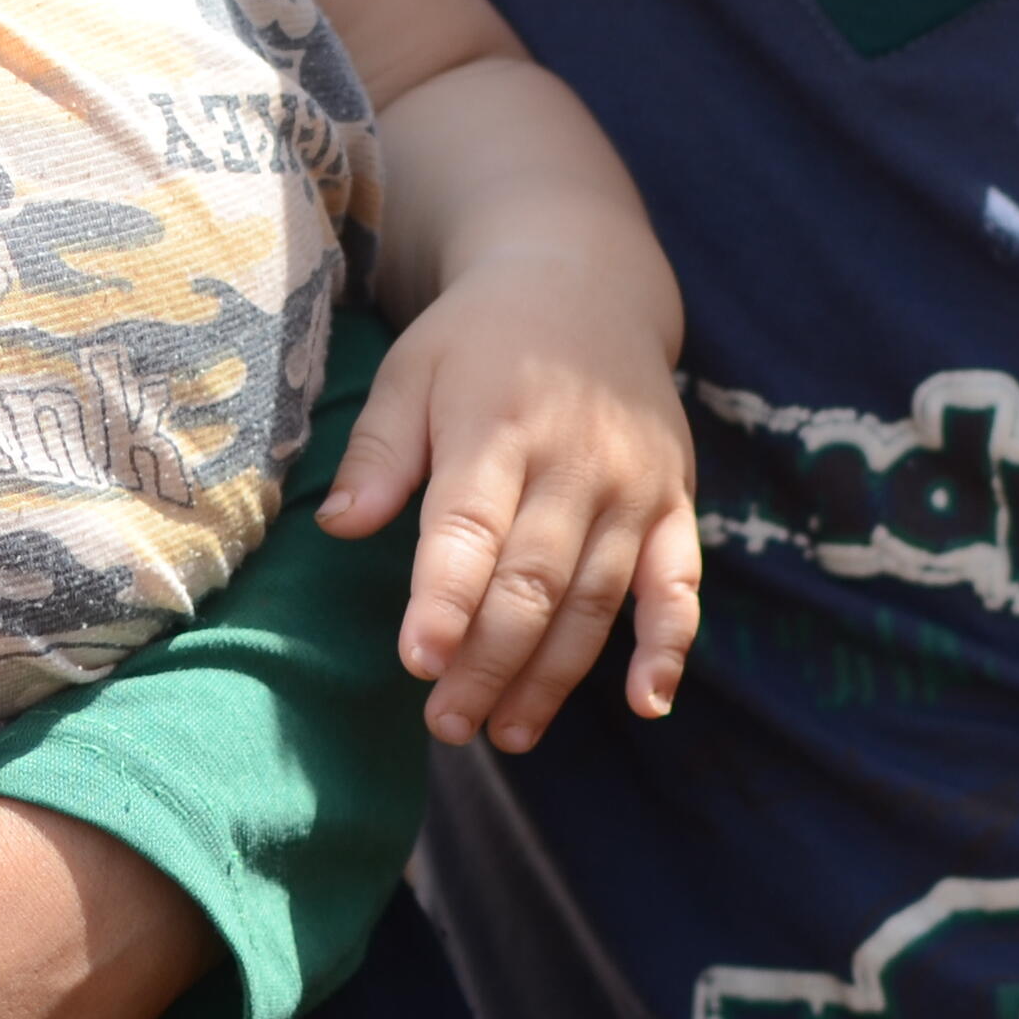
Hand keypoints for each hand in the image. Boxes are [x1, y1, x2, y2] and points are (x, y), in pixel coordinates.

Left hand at [319, 246, 703, 750]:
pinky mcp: (675, 504)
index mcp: (500, 424)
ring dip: (553, 676)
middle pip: (534, 581)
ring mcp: (634, 487)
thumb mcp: (414, 368)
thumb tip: (338, 526)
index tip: (418, 661)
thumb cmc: (480, 339)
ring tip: (505, 733)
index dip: (447, 598)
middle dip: (489, 662)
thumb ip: (379, 450)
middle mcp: (577, 461)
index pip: (472, 526)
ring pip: (595, 600)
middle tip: (446, 724)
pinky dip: (669, 646)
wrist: (587, 284)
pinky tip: (645, 703)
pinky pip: (680, 585)